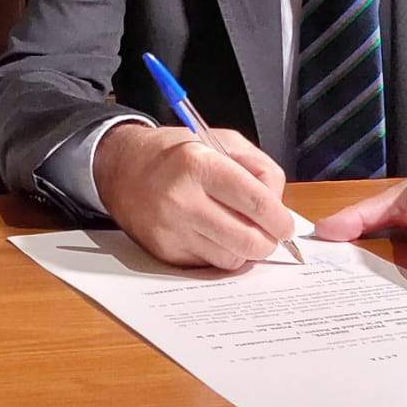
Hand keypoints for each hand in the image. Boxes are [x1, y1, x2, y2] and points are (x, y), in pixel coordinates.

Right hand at [91, 121, 293, 269]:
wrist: (121, 168)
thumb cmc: (177, 153)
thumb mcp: (220, 140)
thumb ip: (258, 167)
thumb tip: (278, 207)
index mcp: (199, 164)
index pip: (256, 203)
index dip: (281, 219)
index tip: (286, 224)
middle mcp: (182, 199)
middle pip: (248, 240)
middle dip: (268, 241)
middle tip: (269, 233)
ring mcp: (171, 230)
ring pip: (232, 258)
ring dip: (243, 249)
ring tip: (236, 230)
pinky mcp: (165, 252)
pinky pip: (209, 265)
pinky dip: (219, 253)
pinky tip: (212, 234)